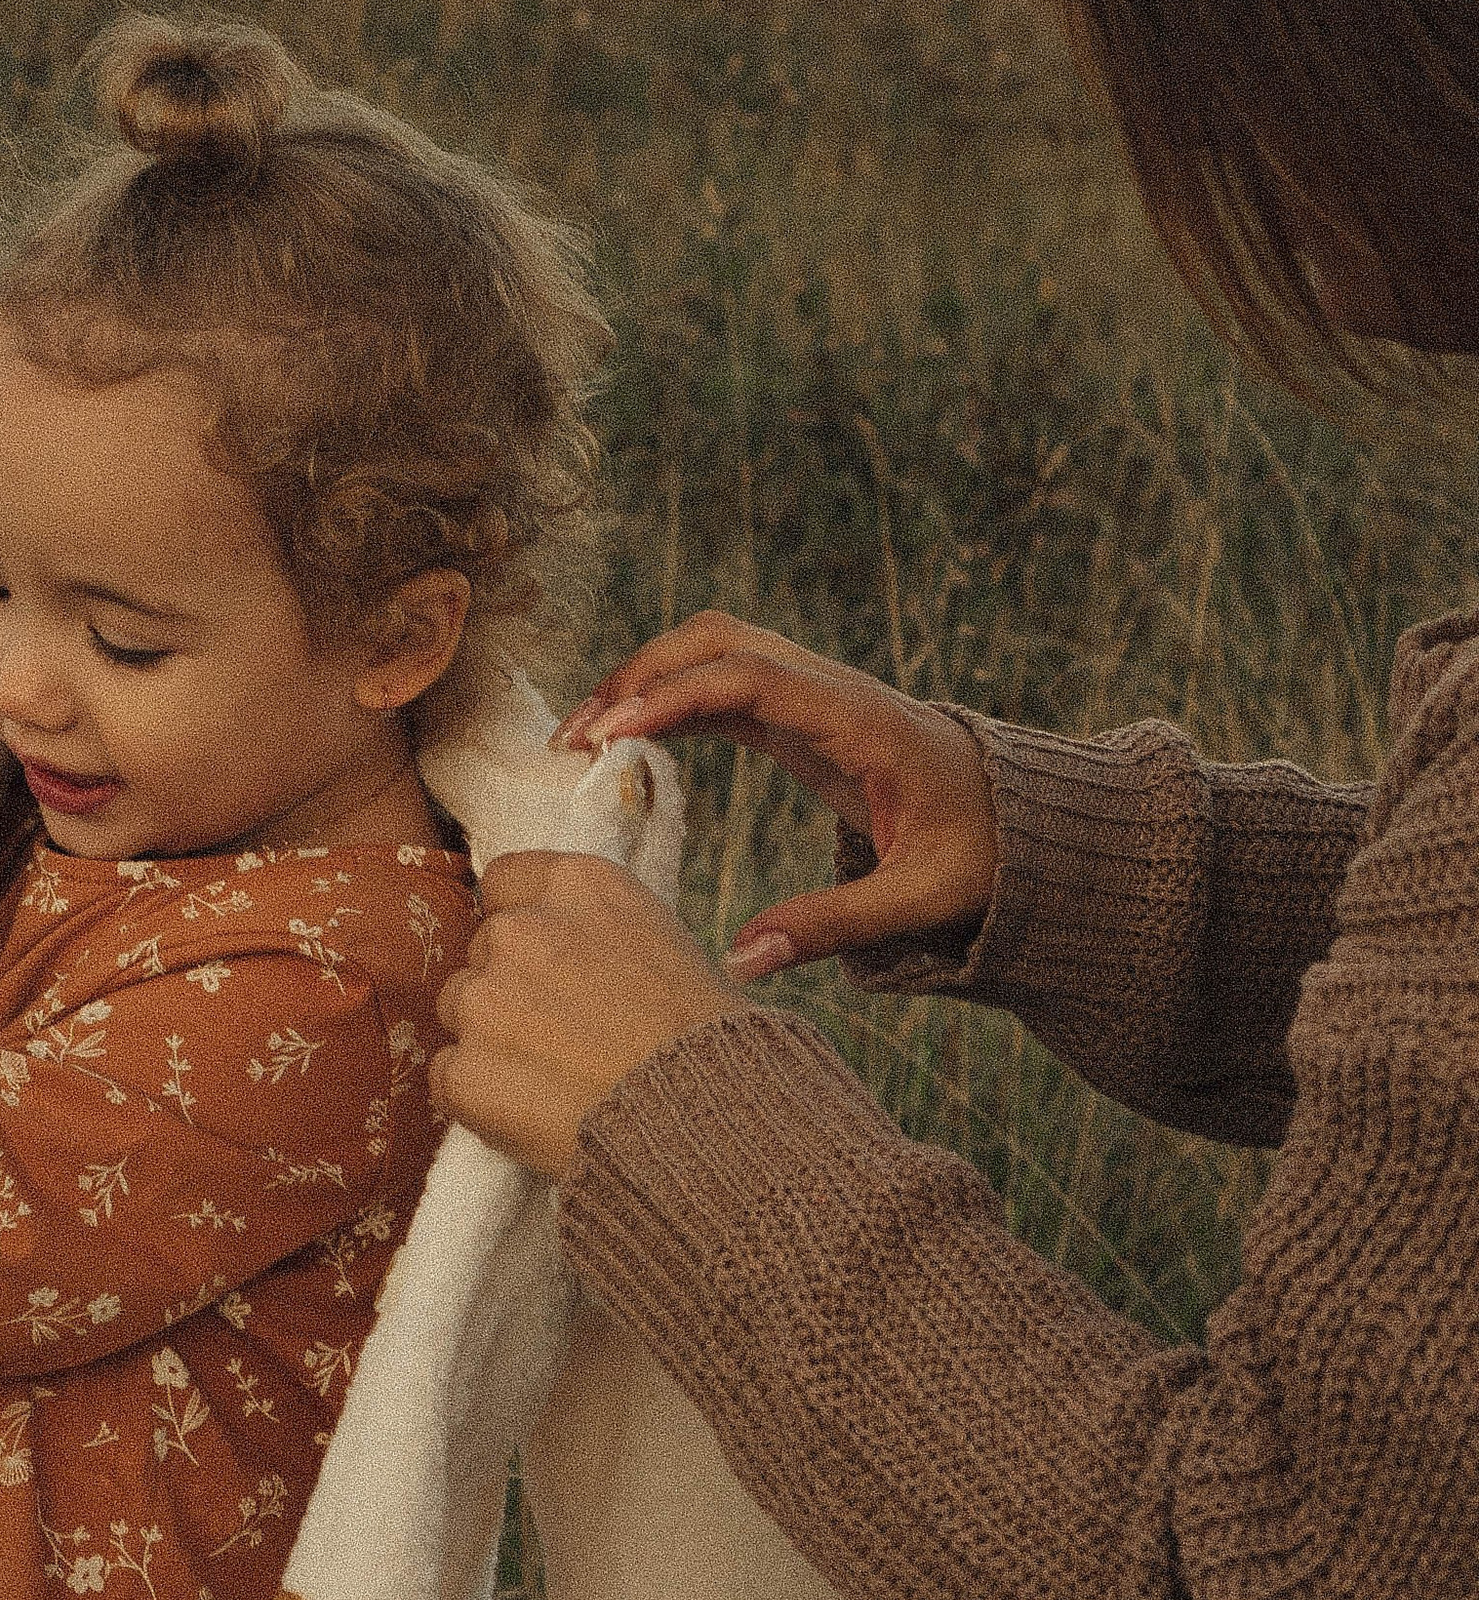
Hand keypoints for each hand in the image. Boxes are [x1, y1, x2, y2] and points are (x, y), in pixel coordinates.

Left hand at [433, 851, 741, 1180]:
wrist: (706, 1122)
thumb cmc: (702, 1039)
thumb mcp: (663, 941)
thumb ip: (593, 926)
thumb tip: (560, 939)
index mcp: (574, 885)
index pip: (502, 881)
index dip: (520, 921)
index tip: (542, 960)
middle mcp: (520, 929)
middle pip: (480, 950)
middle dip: (509, 987)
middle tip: (562, 1034)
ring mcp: (485, 1000)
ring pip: (458, 1010)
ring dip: (489, 1039)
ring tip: (555, 1077)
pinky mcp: (465, 1071)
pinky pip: (448, 1077)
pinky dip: (479, 1097)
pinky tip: (534, 1111)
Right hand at [557, 612, 995, 978]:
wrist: (1023, 820)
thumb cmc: (980, 856)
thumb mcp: (921, 901)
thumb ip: (832, 927)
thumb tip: (740, 961)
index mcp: (859, 720)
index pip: (750, 676)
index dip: (674, 696)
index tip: (610, 735)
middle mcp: (828, 688)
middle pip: (716, 639)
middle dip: (638, 674)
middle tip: (575, 739)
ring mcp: (810, 694)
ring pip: (711, 649)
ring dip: (643, 680)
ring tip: (581, 740)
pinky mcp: (797, 715)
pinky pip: (719, 685)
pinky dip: (665, 702)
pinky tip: (621, 743)